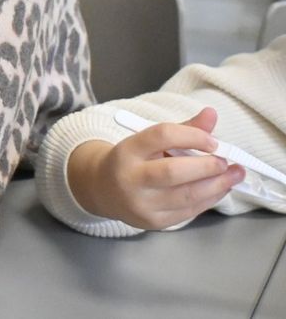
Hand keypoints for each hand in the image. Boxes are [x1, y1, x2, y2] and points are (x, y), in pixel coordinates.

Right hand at [68, 108, 245, 228]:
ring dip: (217, 185)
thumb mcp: (149, 141)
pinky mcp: (152, 222)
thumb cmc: (132, 160)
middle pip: (173, 171)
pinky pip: (188, 211)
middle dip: (207, 166)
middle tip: (227, 162)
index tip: (212, 141)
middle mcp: (130, 178)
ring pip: (185, 195)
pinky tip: (219, 189)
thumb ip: (182, 129)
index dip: (192, 136)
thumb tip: (212, 114)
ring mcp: (141, 203)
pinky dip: (209, 199)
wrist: (102, 190)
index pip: (161, 136)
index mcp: (127, 150)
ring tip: (234, 175)